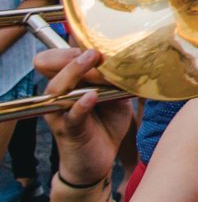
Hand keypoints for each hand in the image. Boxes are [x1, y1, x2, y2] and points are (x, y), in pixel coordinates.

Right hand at [34, 47, 136, 188]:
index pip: (60, 57)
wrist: (97, 162)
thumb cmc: (105, 125)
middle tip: (93, 49)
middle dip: (72, 55)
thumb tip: (138, 58)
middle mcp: (60, 94)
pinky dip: (80, 105)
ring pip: (58, 87)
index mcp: (70, 83)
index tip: (94, 40)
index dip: (72, 46)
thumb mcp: (116, 97)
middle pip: (54, 66)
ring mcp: (61, 112)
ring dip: (75, 72)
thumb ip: (119, 80)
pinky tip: (91, 97)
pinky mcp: (68, 130)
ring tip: (90, 59)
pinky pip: (71, 115)